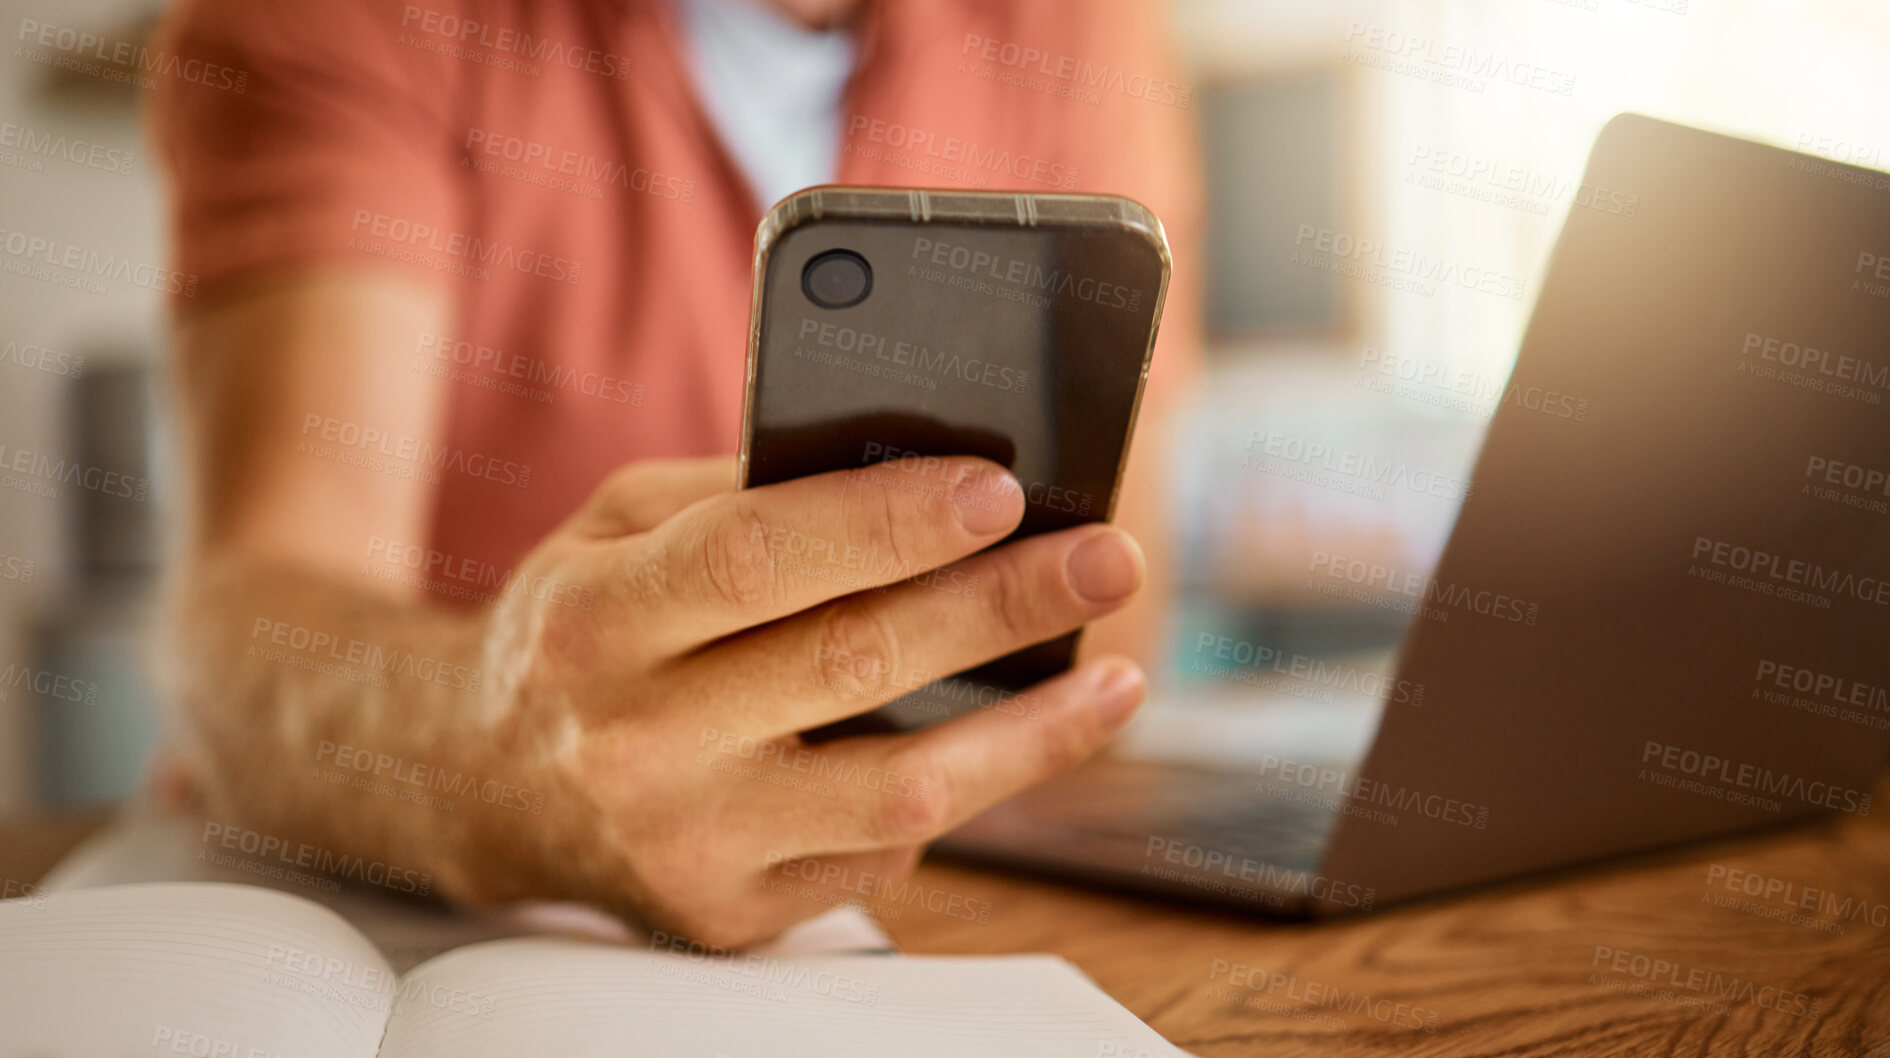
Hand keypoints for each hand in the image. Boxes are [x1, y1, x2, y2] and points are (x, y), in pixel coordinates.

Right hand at [470, 455, 1147, 946]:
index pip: (757, 559)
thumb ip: (740, 492)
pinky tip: (1007, 744)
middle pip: (849, 665)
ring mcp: (683, 843)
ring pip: (896, 794)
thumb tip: (911, 464)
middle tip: (1107, 560)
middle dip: (998, 607)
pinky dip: (959, 792)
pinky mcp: (729, 914)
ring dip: (1028, 736)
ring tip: (1120, 679)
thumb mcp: (617, 528)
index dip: (886, 522)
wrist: (482, 785)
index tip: (1002, 488)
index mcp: (593, 618)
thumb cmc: (581, 627)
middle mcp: (629, 741)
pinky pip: (881, 858)